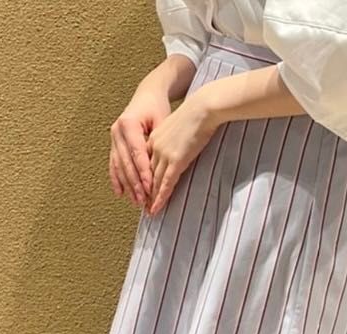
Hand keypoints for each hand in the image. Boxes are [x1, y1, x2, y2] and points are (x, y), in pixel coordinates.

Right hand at [109, 88, 171, 206]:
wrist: (148, 95)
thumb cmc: (157, 108)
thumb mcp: (162, 121)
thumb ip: (159, 142)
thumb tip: (159, 165)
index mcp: (129, 123)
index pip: (137, 153)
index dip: (143, 172)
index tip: (150, 187)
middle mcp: (117, 130)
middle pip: (126, 163)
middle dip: (135, 184)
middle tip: (143, 200)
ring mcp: (113, 137)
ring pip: (119, 166)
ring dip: (127, 185)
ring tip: (135, 201)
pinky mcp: (114, 143)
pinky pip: (114, 164)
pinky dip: (117, 179)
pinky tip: (120, 193)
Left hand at [145, 92, 220, 215]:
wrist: (203, 107)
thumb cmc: (199, 114)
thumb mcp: (182, 126)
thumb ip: (178, 139)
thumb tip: (182, 147)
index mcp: (156, 137)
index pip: (147, 162)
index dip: (145, 178)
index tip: (143, 189)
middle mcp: (156, 146)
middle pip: (148, 174)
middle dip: (144, 191)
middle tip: (143, 206)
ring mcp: (164, 153)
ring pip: (154, 181)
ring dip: (151, 198)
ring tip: (150, 212)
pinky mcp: (175, 160)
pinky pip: (165, 183)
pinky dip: (160, 197)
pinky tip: (156, 207)